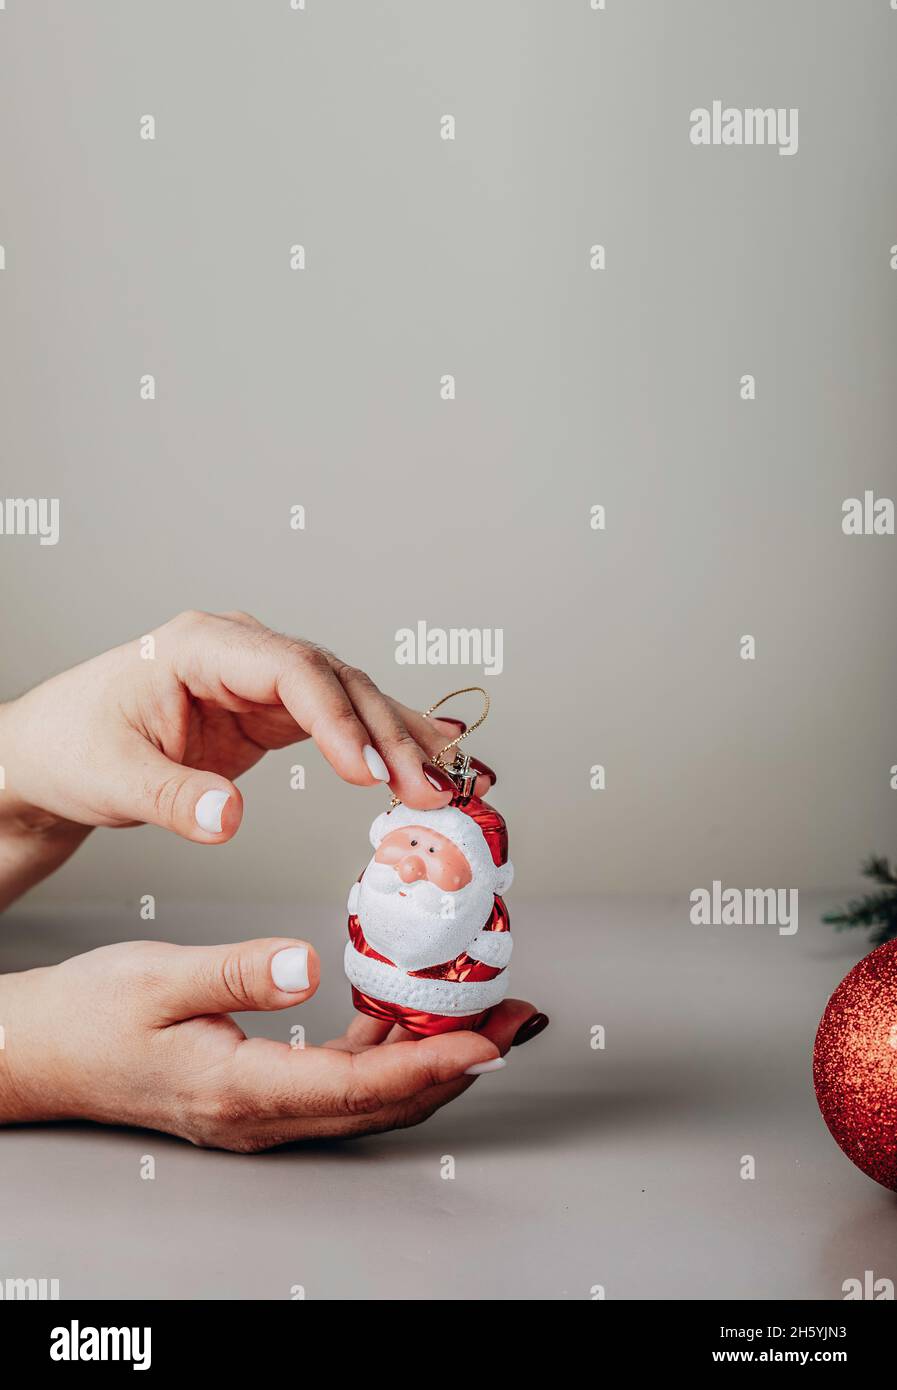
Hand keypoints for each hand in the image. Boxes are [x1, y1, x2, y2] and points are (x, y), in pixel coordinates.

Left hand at [0, 609, 493, 905]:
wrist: (56, 753)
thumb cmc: (72, 748)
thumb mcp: (110, 778)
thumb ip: (171, 798)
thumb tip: (230, 821)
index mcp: (201, 644)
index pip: (290, 669)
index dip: (337, 718)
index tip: (366, 772)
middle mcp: (242, 651)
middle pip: (335, 681)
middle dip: (387, 735)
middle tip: (428, 789)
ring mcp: (262, 679)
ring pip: (351, 698)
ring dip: (399, 741)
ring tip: (448, 783)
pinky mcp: (272, 712)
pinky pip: (342, 721)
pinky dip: (384, 745)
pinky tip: (429, 762)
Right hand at [0, 937, 537, 1150]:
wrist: (43, 1052)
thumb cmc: (91, 1016)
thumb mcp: (159, 978)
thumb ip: (237, 973)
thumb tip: (308, 965)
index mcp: (240, 1089)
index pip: (357, 1085)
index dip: (431, 1063)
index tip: (486, 1038)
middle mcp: (260, 1115)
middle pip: (380, 1103)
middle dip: (456, 1065)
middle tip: (511, 1019)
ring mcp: (260, 1112)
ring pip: (367, 1098)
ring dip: (428, 1059)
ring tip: (476, 1012)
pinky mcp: (257, 1094)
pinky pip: (338, 1082)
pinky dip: (383, 1052)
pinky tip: (396, 1009)